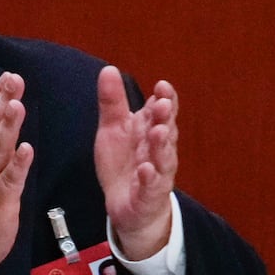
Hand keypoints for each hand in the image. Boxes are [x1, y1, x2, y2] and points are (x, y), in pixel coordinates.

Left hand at [95, 65, 176, 260]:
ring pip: (163, 157)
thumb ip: (112, 102)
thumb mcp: (113, 129)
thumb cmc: (124, 164)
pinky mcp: (149, 194)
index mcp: (150, 129)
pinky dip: (149, 177)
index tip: (162, 85)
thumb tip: (108, 69)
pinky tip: (145, 169)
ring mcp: (156, 172)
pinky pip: (151, 186)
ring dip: (161, 144)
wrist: (126, 206)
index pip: (162, 110)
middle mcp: (158, 149)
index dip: (166, 98)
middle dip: (165, 117)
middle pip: (165, 130)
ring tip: (158, 131)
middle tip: (162, 104)